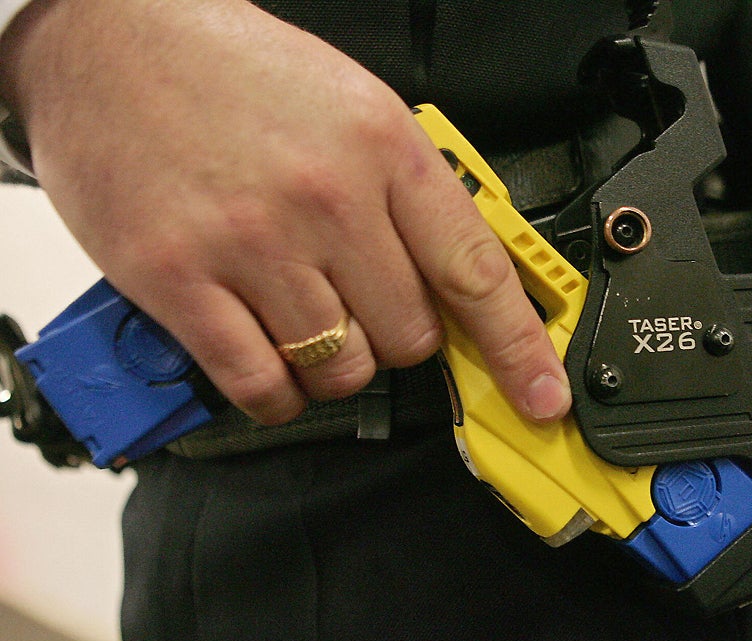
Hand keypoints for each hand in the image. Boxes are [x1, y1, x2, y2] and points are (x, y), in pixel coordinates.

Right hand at [0, 0, 570, 424]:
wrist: (111, 35)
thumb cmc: (235, 73)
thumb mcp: (354, 109)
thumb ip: (408, 197)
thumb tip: (455, 282)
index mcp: (383, 148)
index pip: (475, 271)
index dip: (518, 348)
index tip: (541, 395)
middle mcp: (326, 198)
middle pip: (410, 336)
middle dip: (400, 339)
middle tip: (369, 310)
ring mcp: (251, 243)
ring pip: (342, 369)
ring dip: (338, 367)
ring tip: (309, 325)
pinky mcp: (178, 280)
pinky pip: (260, 385)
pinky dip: (277, 395)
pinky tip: (271, 365)